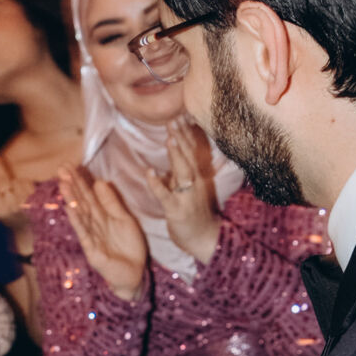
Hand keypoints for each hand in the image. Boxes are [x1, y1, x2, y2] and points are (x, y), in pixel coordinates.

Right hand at [58, 167, 149, 299]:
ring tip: (63, 183)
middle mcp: (94, 225)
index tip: (70, 166)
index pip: (89, 196)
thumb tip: (99, 182)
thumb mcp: (124, 219)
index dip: (80, 181)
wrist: (135, 273)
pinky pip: (84, 232)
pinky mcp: (92, 250)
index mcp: (102, 216)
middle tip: (61, 169)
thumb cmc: (129, 247)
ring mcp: (91, 237)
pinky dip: (77, 220)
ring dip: (72, 199)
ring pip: (81, 214)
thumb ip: (112, 202)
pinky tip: (70, 208)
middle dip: (72, 185)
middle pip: (82, 202)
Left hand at [159, 120, 223, 265]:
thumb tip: (168, 161)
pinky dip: (157, 184)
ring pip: (183, 172)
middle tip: (174, 119)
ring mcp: (187, 196)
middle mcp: (195, 183)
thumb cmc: (195, 214)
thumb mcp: (189, 189)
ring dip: (176, 155)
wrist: (205, 239)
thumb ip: (179, 175)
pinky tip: (150, 172)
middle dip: (182, 137)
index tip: (180, 116)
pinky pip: (166, 195)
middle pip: (189, 156)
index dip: (186, 134)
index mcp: (197, 176)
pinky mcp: (177, 211)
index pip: (192, 151)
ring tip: (169, 138)